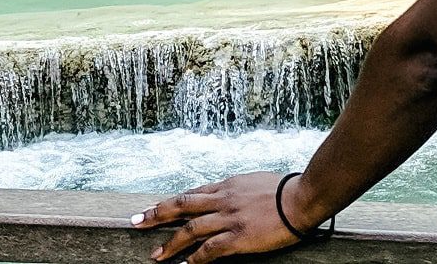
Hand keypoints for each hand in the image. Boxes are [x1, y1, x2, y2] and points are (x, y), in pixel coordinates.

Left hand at [130, 171, 320, 260]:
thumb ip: (238, 189)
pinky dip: (194, 260)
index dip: (171, 202)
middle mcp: (222, 199)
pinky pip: (210, 250)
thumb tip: (230, 193)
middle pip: (181, 206)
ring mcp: (228, 218)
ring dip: (170, 243)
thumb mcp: (254, 181)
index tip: (154, 208)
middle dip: (156, 215)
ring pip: (190, 229)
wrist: (300, 197)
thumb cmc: (284, 189)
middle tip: (136, 222)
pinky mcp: (238, 237)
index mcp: (226, 185)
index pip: (191, 194)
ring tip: (155, 256)